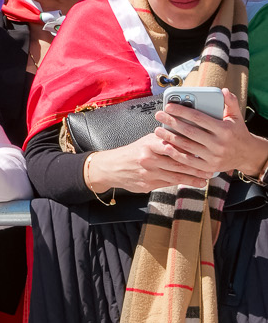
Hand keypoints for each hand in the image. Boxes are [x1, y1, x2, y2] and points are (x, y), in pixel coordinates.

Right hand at [86, 129, 219, 197]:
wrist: (112, 168)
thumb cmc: (133, 152)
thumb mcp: (146, 141)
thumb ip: (164, 141)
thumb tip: (186, 138)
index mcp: (149, 143)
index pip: (173, 146)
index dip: (189, 150)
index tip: (203, 152)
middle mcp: (148, 158)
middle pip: (177, 163)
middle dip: (195, 167)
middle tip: (210, 168)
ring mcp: (148, 173)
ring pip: (175, 176)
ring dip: (192, 178)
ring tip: (206, 178)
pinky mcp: (148, 184)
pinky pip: (169, 184)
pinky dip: (183, 183)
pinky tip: (194, 183)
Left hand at [154, 92, 266, 182]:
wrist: (247, 155)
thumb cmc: (238, 133)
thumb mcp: (237, 117)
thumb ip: (231, 103)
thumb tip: (224, 91)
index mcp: (224, 129)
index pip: (198, 118)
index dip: (182, 111)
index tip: (168, 106)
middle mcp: (218, 143)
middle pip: (190, 131)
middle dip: (172, 122)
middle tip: (158, 115)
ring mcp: (213, 157)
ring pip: (187, 146)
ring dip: (170, 138)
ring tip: (157, 131)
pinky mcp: (209, 167)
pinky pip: (189, 161)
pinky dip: (177, 154)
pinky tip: (166, 147)